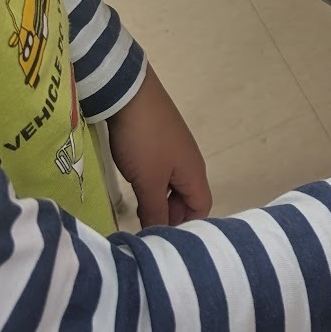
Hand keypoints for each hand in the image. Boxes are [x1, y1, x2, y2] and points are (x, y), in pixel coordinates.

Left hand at [106, 67, 212, 225]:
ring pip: (171, 184)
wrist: (129, 94)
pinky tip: (133, 183)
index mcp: (194, 173)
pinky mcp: (159, 140)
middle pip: (187, 197)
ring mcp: (174, 149)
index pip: (201, 207)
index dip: (187, 225)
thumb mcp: (148, 181)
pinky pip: (160, 170)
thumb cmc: (144, 141)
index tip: (164, 237)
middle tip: (146, 226)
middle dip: (169, 214)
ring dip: (157, 199)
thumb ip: (154, 210)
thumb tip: (160, 234)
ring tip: (137, 209)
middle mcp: (189, 162)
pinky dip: (150, 183)